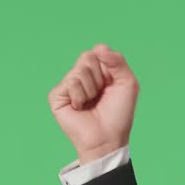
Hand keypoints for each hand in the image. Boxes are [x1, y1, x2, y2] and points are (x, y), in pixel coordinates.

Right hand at [48, 43, 139, 162]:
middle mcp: (80, 75)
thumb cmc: (119, 113)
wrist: (108, 138)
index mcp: (97, 71)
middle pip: (87, 57)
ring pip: (79, 71)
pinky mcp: (56, 96)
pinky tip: (80, 108)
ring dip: (91, 89)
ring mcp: (67, 85)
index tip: (112, 84)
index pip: (98, 51)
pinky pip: (71, 83)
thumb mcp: (127, 82)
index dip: (109, 66)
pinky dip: (80, 96)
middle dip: (99, 77)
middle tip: (100, 95)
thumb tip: (99, 47)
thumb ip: (117, 61)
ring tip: (91, 103)